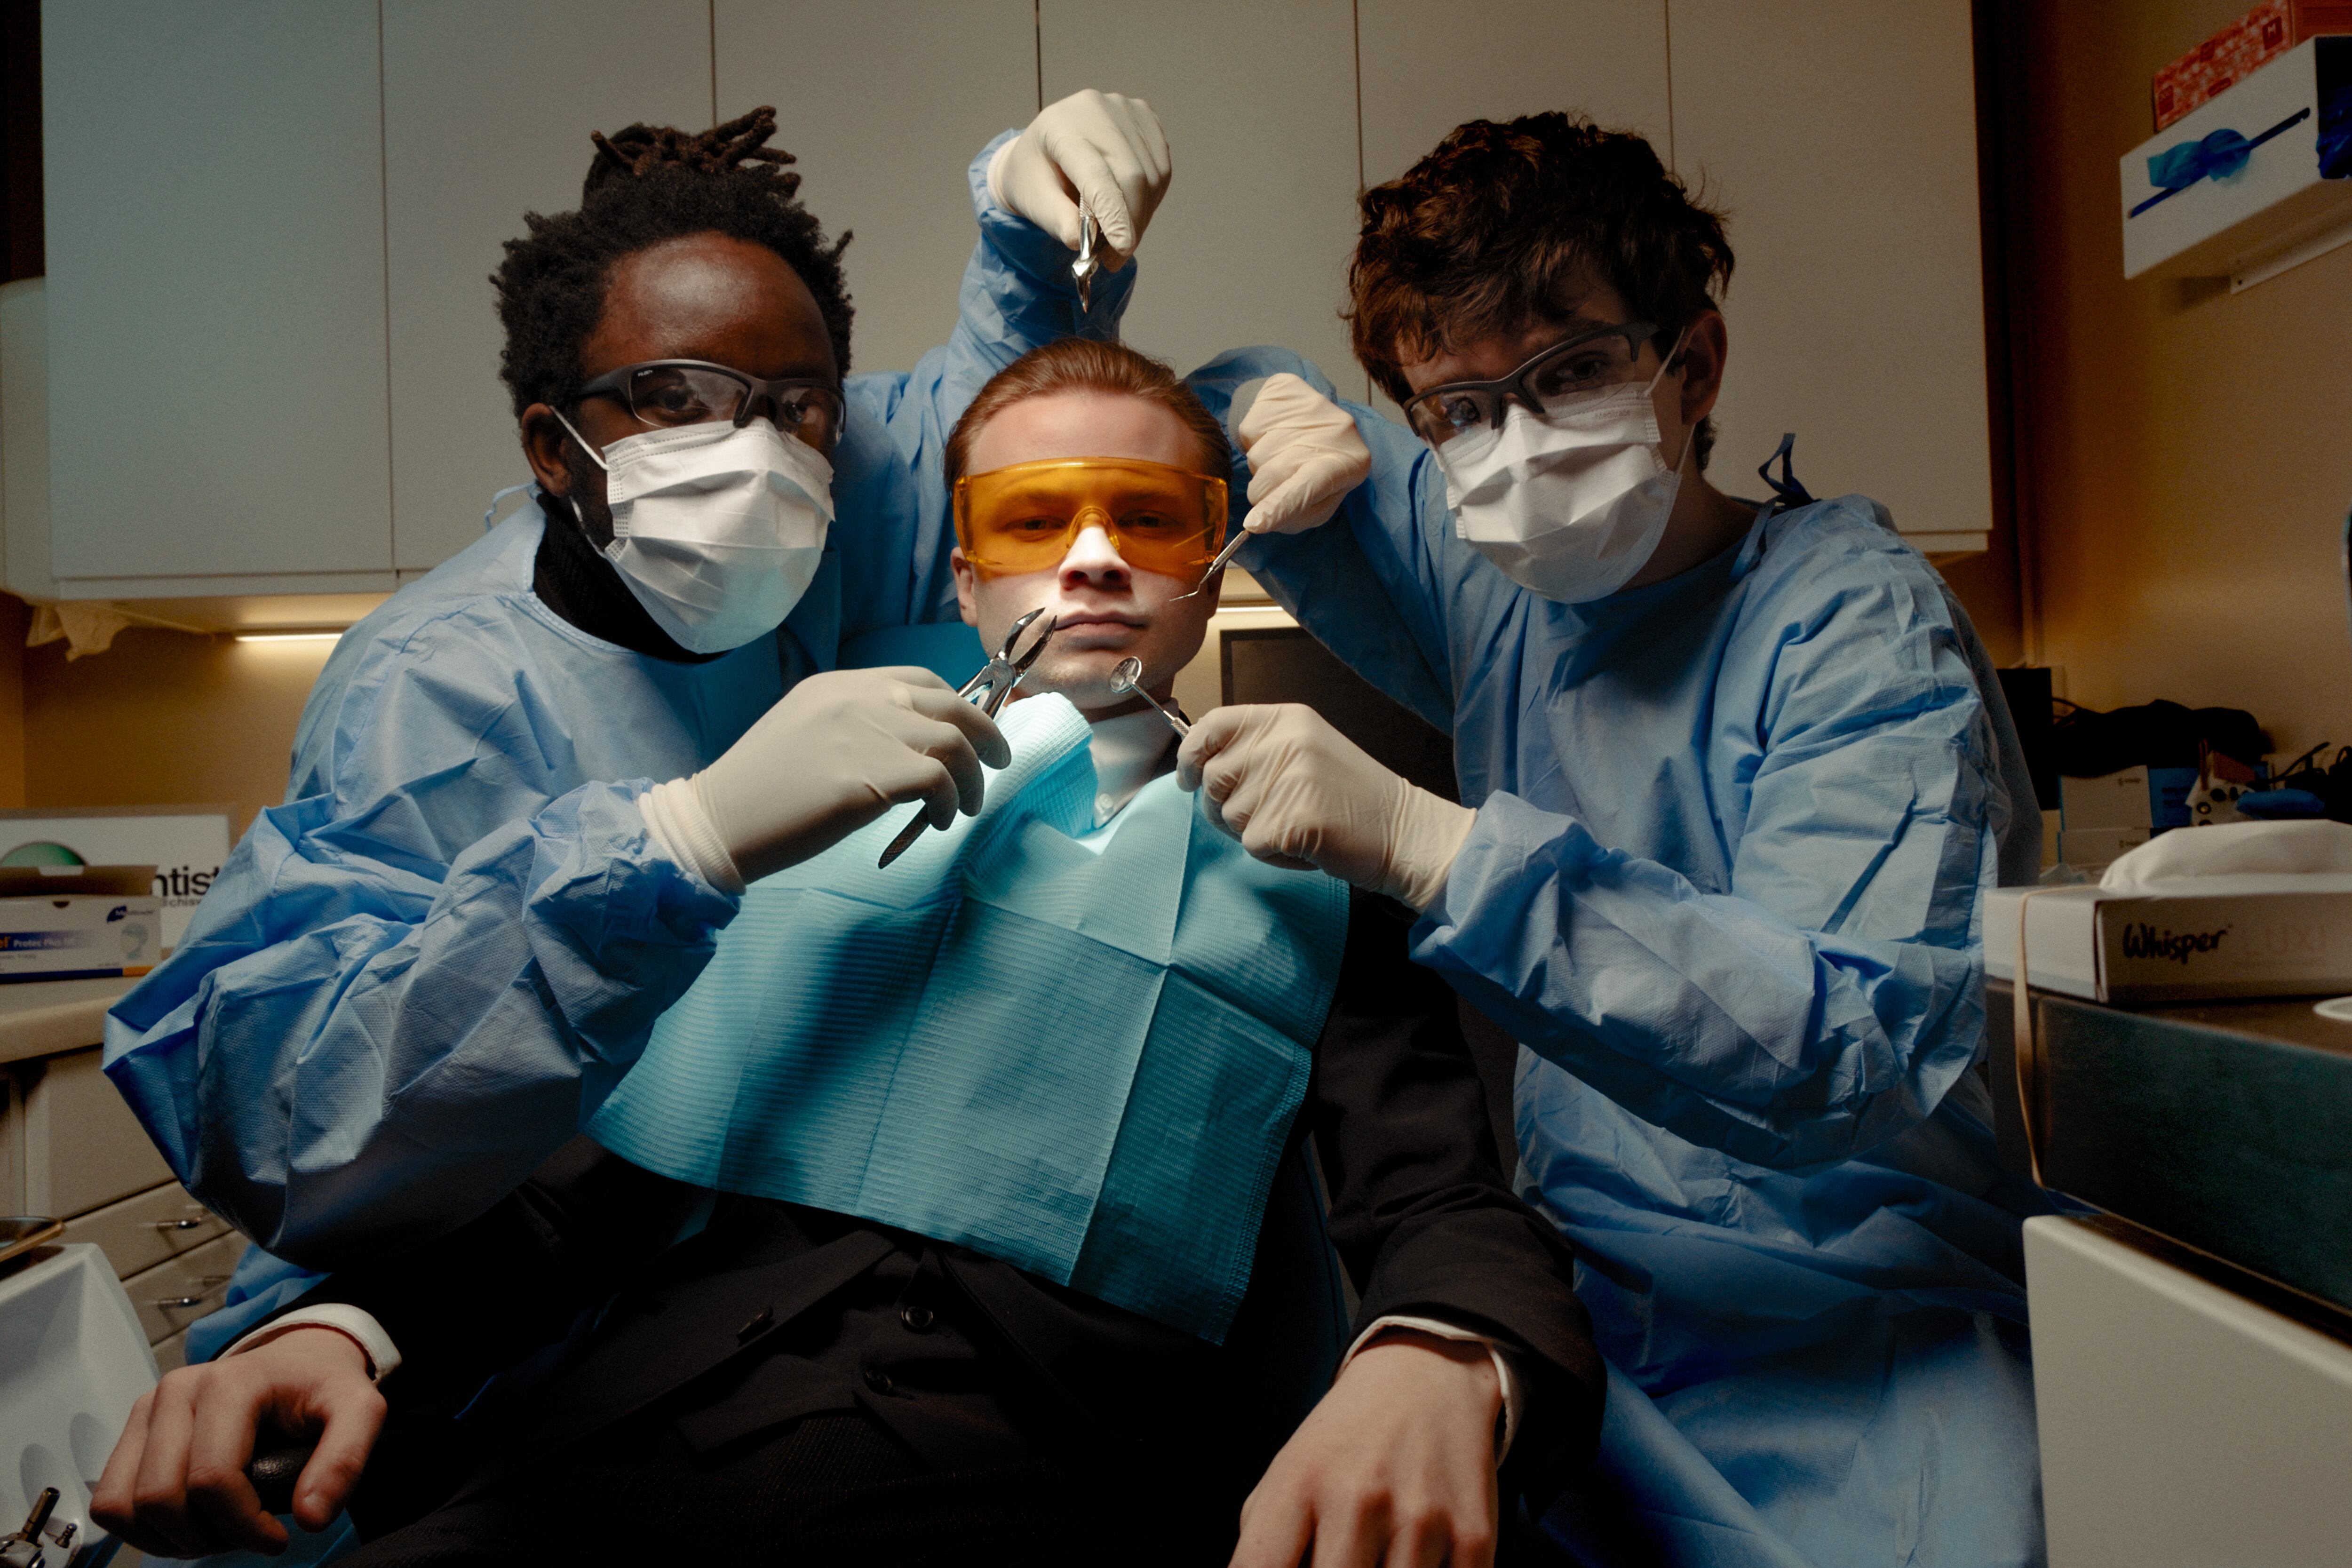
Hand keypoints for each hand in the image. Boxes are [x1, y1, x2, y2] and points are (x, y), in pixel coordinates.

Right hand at [92, 1326, 383, 1557]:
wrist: (298, 1363)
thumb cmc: (322, 1389)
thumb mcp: (359, 1412)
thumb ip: (345, 1461)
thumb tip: (311, 1516)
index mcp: (231, 1383)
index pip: (212, 1479)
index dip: (242, 1526)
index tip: (277, 1537)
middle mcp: (178, 1390)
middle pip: (160, 1498)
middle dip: (203, 1536)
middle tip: (244, 1534)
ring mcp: (148, 1409)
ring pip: (124, 1505)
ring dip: (168, 1537)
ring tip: (216, 1529)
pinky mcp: (133, 1431)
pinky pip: (109, 1500)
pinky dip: (142, 1527)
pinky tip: (187, 1520)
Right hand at [688, 665, 1010, 884]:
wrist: (721, 820)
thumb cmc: (762, 792)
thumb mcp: (807, 734)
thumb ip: (856, 727)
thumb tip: (912, 746)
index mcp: (840, 685)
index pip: (920, 680)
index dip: (960, 704)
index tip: (975, 732)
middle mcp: (856, 698)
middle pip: (949, 704)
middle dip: (986, 734)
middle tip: (999, 763)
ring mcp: (864, 731)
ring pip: (953, 740)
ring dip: (972, 777)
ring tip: (964, 806)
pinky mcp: (870, 773)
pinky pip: (940, 779)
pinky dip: (951, 802)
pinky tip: (940, 820)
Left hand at [988, 88, 1170, 268]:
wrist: (1043, 147)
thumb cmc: (1035, 176)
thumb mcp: (1034, 201)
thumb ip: (1056, 220)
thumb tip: (1082, 243)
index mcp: (1060, 126)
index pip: (1096, 173)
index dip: (1113, 212)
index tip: (1123, 246)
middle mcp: (1095, 108)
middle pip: (1132, 175)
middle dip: (1130, 223)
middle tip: (1116, 257)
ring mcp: (1124, 108)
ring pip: (1153, 174)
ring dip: (1142, 216)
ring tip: (1120, 237)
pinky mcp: (1144, 117)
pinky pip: (1161, 167)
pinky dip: (1152, 199)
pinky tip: (1131, 211)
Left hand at [1178, 704, 1473, 910]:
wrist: (1405, 830)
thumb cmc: (1352, 798)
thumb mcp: (1306, 751)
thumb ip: (1257, 750)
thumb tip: (1198, 768)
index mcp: (1286, 720)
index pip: (1213, 724)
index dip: (1190, 753)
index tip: (1186, 776)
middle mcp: (1284, 743)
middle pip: (1213, 778)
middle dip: (1225, 806)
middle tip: (1265, 816)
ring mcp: (1288, 780)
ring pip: (1230, 816)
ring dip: (1255, 832)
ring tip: (1297, 825)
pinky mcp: (1293, 820)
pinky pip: (1253, 845)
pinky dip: (1274, 855)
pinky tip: (1306, 845)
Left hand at [1231, 1330, 1502, 1567]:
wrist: (1428, 1377)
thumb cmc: (1348, 1440)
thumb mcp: (1287, 1474)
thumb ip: (1264, 1543)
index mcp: (1299, 1484)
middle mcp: (1357, 1499)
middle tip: (1344, 1557)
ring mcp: (1419, 1520)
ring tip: (1378, 1552)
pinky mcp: (1473, 1537)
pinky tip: (1420, 1556)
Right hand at [1234, 374, 1371, 535]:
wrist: (1322, 420)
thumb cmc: (1323, 471)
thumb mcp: (1321, 503)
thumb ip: (1295, 516)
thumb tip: (1260, 520)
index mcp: (1348, 465)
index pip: (1309, 487)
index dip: (1280, 506)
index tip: (1254, 524)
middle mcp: (1334, 430)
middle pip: (1274, 472)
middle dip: (1263, 491)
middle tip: (1273, 488)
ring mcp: (1309, 404)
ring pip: (1258, 453)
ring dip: (1261, 464)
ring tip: (1281, 454)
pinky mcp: (1283, 388)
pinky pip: (1249, 429)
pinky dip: (1255, 440)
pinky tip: (1274, 434)